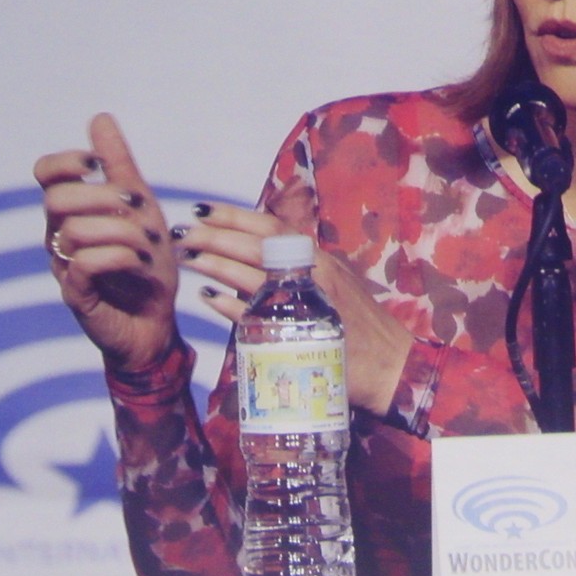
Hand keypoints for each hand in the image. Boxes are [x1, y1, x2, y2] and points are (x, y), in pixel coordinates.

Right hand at [34, 113, 179, 371]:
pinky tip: (140, 261)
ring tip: (150, 245)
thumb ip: (119, 165)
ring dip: (125, 231)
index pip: (45, 173)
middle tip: (141, 211)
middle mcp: (59, 236)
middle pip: (58, 199)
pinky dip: (120, 255)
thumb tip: (99, 118)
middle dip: (106, 198)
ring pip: (76, 230)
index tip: (98, 164)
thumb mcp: (141, 208)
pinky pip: (85, 263)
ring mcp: (65, 267)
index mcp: (72, 211)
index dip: (68, 161)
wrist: (156, 320)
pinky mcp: (77, 296)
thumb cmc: (145, 263)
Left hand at [172, 203, 413, 415]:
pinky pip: (255, 316)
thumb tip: (258, 259)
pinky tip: (207, 298)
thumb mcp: (336, 287)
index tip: (203, 209)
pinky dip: (229, 305)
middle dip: (215, 236)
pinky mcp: (298, 335)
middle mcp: (313, 275)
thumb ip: (302, 272)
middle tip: (182, 232)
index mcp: (321, 260)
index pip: (273, 227)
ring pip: (251, 276)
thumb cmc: (363, 328)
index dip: (235, 215)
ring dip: (216, 264)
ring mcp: (305, 304)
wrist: (392, 366)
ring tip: (188, 257)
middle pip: (256, 247)